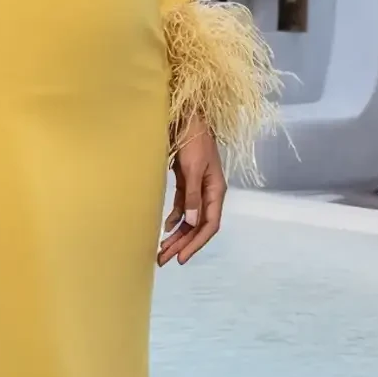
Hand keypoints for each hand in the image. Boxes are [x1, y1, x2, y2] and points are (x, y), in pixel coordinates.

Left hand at [158, 118, 225, 266]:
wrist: (188, 117)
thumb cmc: (193, 140)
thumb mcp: (192, 168)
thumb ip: (192, 194)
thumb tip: (191, 221)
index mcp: (216, 190)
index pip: (209, 225)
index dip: (196, 243)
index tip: (180, 257)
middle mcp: (209, 192)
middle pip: (198, 226)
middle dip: (182, 244)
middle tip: (163, 259)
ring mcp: (198, 187)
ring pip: (189, 219)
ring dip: (177, 235)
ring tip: (162, 250)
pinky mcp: (187, 181)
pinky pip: (183, 206)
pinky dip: (175, 218)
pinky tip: (166, 227)